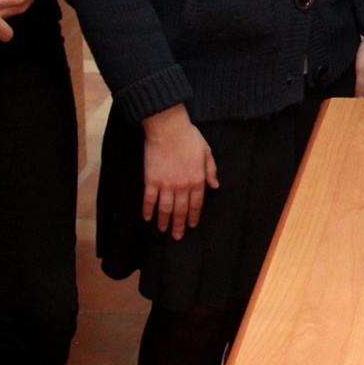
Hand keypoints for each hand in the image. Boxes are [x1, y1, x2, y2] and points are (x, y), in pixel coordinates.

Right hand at [141, 105, 218, 239]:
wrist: (168, 128)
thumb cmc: (188, 137)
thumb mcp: (206, 152)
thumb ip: (210, 170)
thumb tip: (215, 186)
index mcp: (197, 179)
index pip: (196, 203)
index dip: (194, 216)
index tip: (192, 225)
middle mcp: (182, 185)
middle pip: (180, 210)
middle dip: (179, 225)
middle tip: (177, 236)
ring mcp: (166, 184)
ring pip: (165, 208)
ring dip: (164, 221)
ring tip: (163, 230)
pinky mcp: (151, 180)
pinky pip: (149, 199)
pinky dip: (148, 210)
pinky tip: (148, 218)